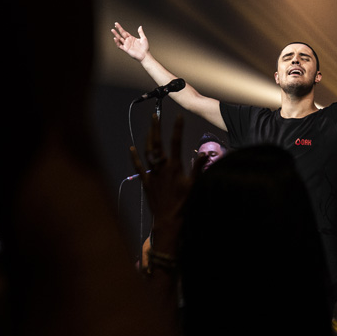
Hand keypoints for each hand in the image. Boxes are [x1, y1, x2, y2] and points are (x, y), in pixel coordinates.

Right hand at [112, 22, 148, 61]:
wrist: (145, 55)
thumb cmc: (145, 48)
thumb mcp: (144, 38)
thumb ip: (141, 32)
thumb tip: (140, 26)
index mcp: (131, 38)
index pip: (125, 32)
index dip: (121, 28)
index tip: (117, 24)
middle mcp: (128, 41)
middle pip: (121, 34)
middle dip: (118, 29)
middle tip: (115, 24)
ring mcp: (126, 45)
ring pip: (119, 39)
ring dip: (116, 34)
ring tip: (113, 30)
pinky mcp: (126, 49)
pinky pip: (120, 45)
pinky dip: (117, 42)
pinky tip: (115, 38)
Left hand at [130, 114, 199, 254]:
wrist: (168, 220)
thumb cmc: (183, 203)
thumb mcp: (194, 185)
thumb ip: (198, 168)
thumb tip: (205, 153)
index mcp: (174, 166)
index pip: (176, 142)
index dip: (177, 128)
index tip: (178, 116)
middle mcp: (161, 167)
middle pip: (157, 143)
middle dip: (156, 128)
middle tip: (155, 115)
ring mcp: (152, 174)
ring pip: (147, 152)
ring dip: (147, 138)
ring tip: (149, 126)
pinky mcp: (146, 182)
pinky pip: (139, 167)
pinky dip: (135, 157)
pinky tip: (131, 148)